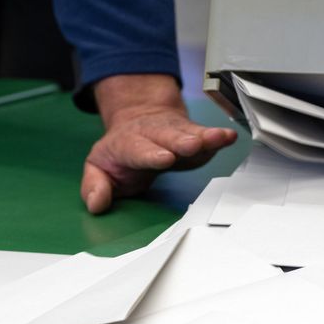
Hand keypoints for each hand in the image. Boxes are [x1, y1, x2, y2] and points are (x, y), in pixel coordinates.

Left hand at [81, 73, 236, 213]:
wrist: (138, 119)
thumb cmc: (121, 151)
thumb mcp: (98, 167)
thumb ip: (94, 186)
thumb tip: (97, 203)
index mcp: (128, 144)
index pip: (139, 149)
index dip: (152, 154)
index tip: (165, 159)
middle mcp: (154, 135)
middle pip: (168, 137)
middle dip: (181, 141)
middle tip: (193, 145)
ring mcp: (175, 134)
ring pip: (190, 133)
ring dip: (205, 136)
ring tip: (219, 138)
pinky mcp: (193, 136)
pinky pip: (206, 136)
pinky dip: (218, 138)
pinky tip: (229, 138)